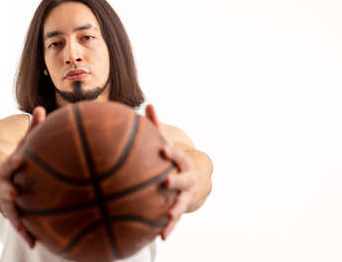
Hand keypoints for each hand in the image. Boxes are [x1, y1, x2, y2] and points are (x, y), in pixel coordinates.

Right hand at [0, 106, 45, 247]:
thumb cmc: (15, 162)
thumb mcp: (21, 146)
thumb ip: (32, 130)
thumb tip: (41, 108)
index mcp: (7, 169)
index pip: (9, 164)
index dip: (13, 162)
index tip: (19, 158)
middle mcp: (4, 186)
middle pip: (5, 190)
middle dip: (8, 191)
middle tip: (14, 192)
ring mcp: (7, 202)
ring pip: (10, 212)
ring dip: (17, 220)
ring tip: (24, 229)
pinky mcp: (13, 213)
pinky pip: (20, 224)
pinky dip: (26, 233)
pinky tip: (35, 243)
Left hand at [145, 104, 196, 239]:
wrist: (193, 181)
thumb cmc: (172, 159)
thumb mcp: (167, 143)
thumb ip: (157, 127)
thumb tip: (149, 104)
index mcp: (182, 162)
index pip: (178, 156)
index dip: (172, 153)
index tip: (163, 149)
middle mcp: (186, 179)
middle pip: (184, 180)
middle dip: (177, 180)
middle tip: (167, 182)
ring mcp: (184, 196)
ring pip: (181, 203)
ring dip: (175, 210)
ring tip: (168, 216)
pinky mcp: (177, 209)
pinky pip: (173, 220)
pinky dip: (168, 228)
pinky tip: (161, 237)